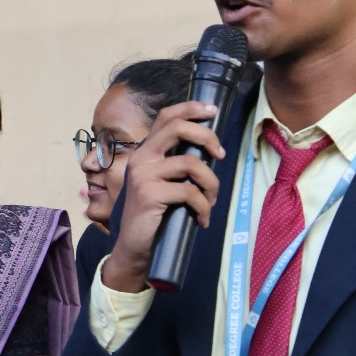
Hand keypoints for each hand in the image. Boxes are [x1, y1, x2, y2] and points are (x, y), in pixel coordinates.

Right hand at [103, 103, 225, 292]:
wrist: (134, 247)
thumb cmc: (155, 215)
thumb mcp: (164, 183)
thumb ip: (177, 164)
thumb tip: (211, 150)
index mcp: (145, 151)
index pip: (166, 117)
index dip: (190, 108)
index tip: (213, 111)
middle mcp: (141, 158)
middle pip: (178, 128)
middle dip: (207, 137)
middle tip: (221, 155)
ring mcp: (144, 175)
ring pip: (192, 164)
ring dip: (211, 184)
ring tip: (211, 201)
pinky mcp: (150, 194)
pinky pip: (190, 192)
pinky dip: (203, 207)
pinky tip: (202, 219)